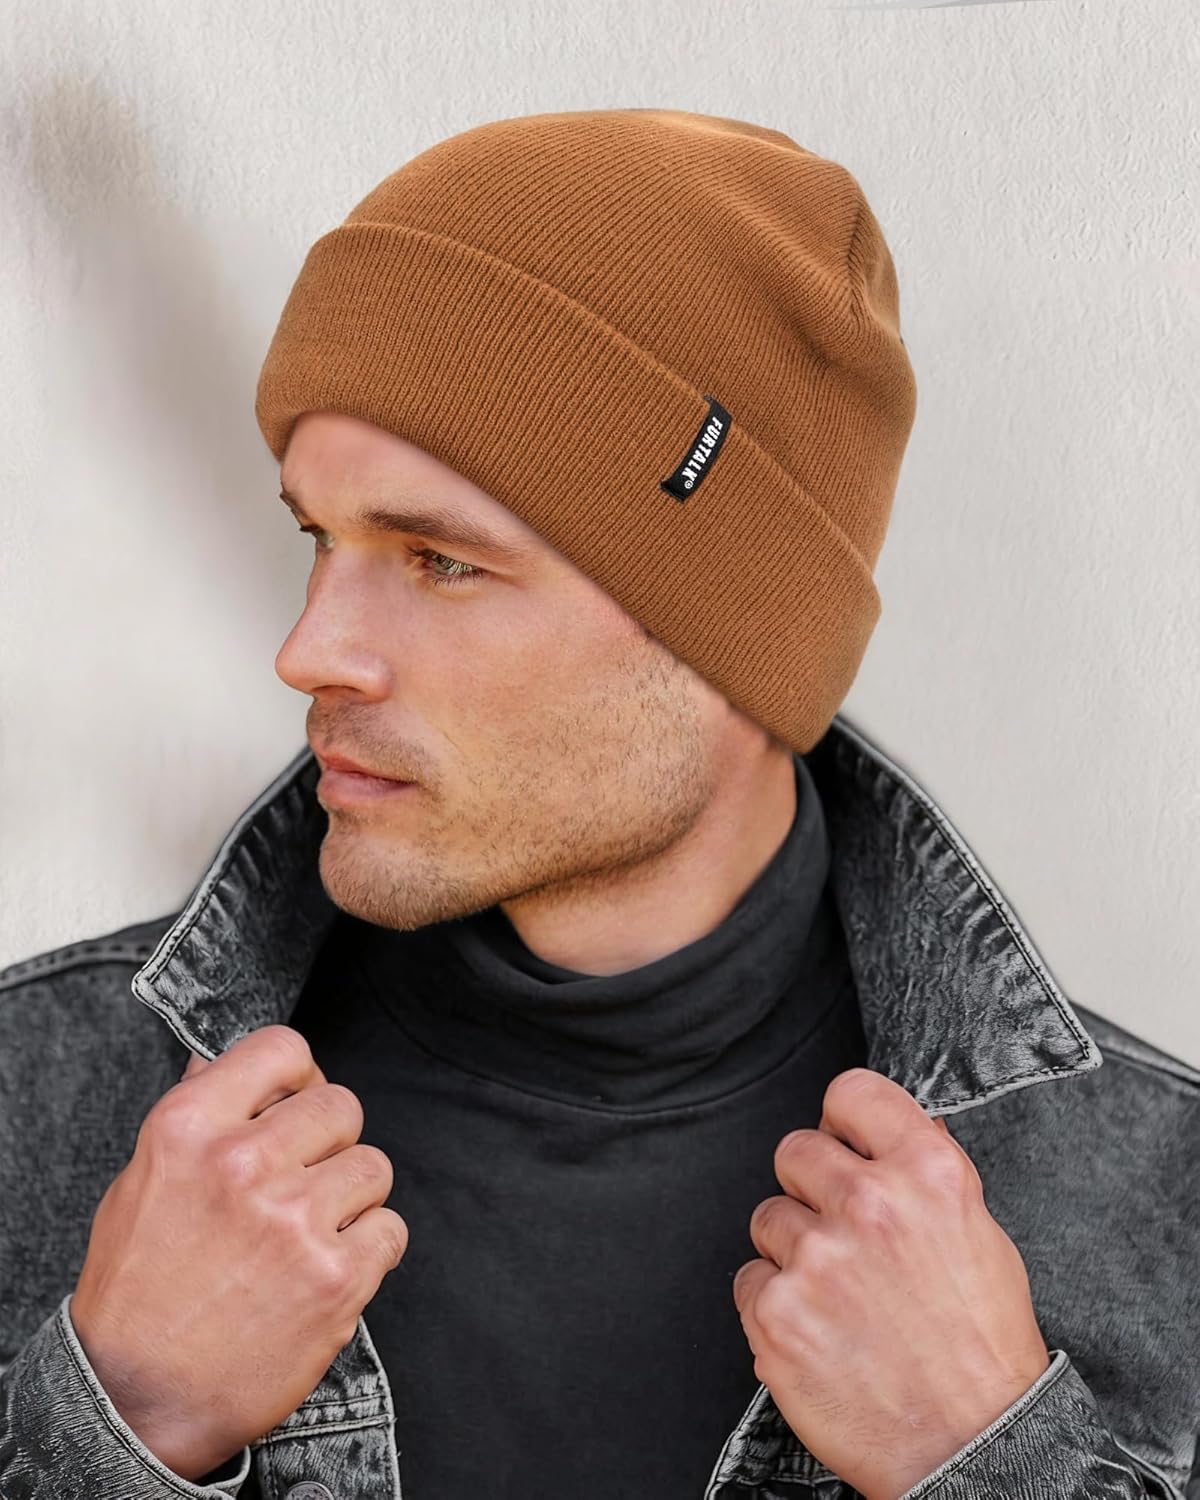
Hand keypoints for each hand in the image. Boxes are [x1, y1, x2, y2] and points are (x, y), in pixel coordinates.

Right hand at [70, 1025, 408, 1480]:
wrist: (136, 1402)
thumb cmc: (136, 1292)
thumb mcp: (141, 1182)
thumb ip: (195, 1117)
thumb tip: (221, 1060)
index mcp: (188, 1129)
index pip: (282, 1049)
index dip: (299, 1075)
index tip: (296, 1101)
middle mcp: (243, 1163)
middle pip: (340, 1105)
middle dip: (330, 1141)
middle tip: (303, 1181)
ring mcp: (294, 1220)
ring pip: (374, 1166)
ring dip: (352, 1198)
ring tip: (311, 1233)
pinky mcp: (336, 1276)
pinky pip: (390, 1229)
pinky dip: (370, 1250)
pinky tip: (330, 1269)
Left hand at [731, 1067, 1050, 1499]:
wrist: (974, 1450)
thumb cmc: (982, 1347)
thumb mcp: (978, 1235)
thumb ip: (924, 1175)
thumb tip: (882, 1133)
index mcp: (929, 1173)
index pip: (852, 1092)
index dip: (842, 1120)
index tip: (844, 1142)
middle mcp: (871, 1204)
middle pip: (795, 1150)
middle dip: (812, 1188)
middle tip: (842, 1235)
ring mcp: (818, 1258)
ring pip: (768, 1216)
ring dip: (793, 1250)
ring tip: (839, 1297)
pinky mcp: (778, 1313)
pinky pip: (750, 1279)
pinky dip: (776, 1305)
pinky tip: (819, 1332)